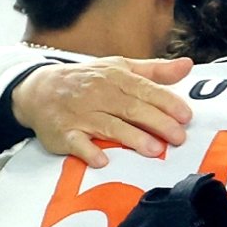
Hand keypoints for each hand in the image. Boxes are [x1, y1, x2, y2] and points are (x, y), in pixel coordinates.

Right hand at [11, 56, 193, 167]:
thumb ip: (155, 71)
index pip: (146, 90)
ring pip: (109, 126)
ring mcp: (81, 114)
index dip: (167, 103)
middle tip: (178, 137)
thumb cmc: (87, 80)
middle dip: (157, 123)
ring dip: (132, 138)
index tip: (185, 116)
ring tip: (154, 150)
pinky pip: (76, 142)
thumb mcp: (120, 68)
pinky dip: (88, 151)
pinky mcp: (64, 133)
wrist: (38, 89)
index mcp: (116, 78)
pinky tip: (102, 160)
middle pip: (132, 109)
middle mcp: (99, 94)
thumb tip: (188, 65)